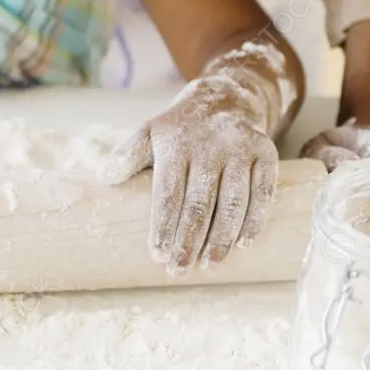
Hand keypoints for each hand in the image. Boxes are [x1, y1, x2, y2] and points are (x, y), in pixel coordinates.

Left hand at [99, 77, 278, 274]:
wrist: (224, 99)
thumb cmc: (179, 130)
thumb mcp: (148, 133)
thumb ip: (127, 156)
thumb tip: (104, 177)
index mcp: (176, 145)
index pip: (169, 193)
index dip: (163, 226)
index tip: (157, 255)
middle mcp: (210, 147)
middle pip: (200, 202)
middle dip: (189, 240)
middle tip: (179, 270)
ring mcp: (240, 150)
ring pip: (233, 200)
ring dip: (222, 237)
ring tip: (210, 265)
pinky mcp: (266, 154)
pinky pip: (263, 191)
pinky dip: (255, 219)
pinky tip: (244, 243)